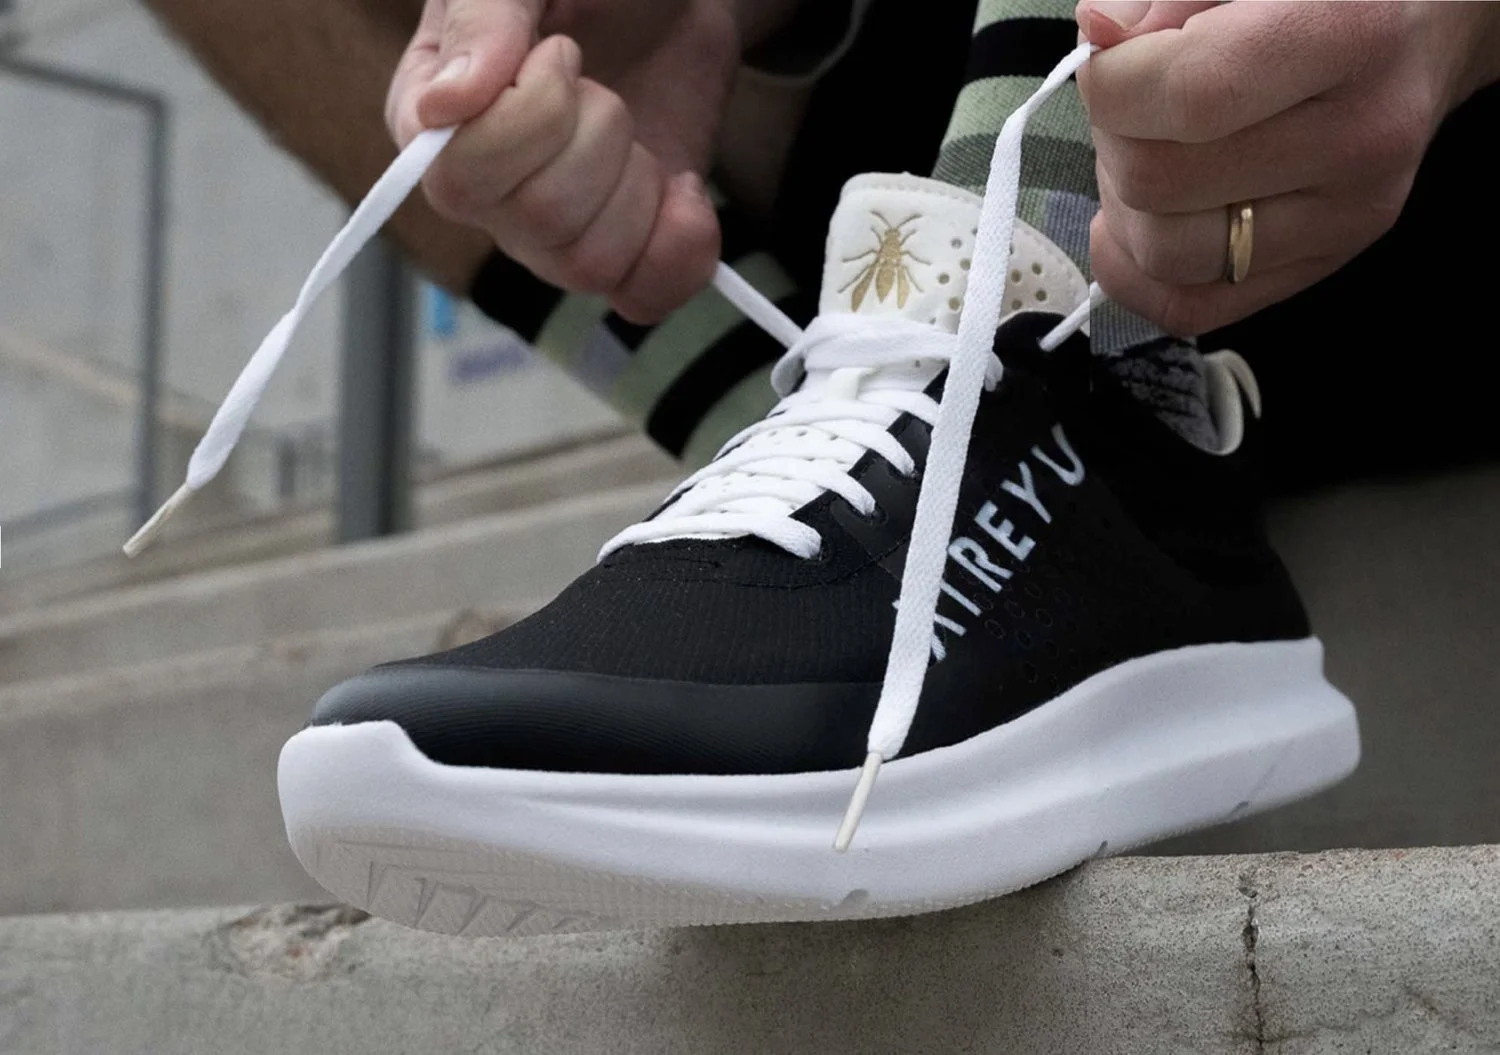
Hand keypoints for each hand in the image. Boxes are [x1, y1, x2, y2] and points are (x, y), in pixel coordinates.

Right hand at [386, 0, 744, 322]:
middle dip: (599, 135)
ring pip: (589, 266)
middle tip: (601, 84)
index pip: (459, 180)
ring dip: (636, 182)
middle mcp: (484, 196)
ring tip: (631, 128)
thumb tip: (445, 107)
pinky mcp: (623, 253)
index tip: (561, 52)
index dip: (531, 120)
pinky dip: (680, 247)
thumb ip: (481, 20)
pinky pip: (641, 298)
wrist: (675, 4)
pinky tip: (682, 187)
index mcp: (432, 125)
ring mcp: (552, 235)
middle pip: (539, 222)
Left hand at [1077, 1, 1499, 335]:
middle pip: (1161, 180)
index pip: (1191, 95)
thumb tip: (1098, 33)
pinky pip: (1189, 307)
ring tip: (1144, 152)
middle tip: (1131, 105)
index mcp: (1349, 35)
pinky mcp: (1322, 265)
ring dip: (1124, 206)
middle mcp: (1359, 139)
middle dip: (1113, 140)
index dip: (1112, 84)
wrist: (1426, 25)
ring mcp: (1345, 218)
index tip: (1110, 60)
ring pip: (1166, 254)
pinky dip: (1135, 270)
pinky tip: (1136, 218)